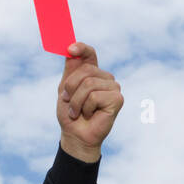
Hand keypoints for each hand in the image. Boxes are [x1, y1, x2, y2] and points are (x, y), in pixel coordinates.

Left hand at [57, 42, 122, 159]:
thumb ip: (70, 69)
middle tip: (69, 102)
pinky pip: (94, 96)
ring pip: (89, 84)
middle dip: (71, 88)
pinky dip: (86, 108)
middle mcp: (105, 78)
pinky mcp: (117, 99)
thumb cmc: (71, 114)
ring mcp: (113, 88)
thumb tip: (70, 48)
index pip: (89, 54)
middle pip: (85, 71)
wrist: (75, 135)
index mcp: (93, 73)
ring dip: (76, 101)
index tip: (70, 49)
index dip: (81, 48)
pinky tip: (89, 115)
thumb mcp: (65, 89)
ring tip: (78, 112)